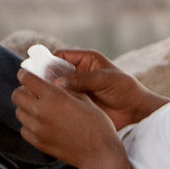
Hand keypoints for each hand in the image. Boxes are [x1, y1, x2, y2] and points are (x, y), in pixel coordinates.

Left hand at [12, 71, 122, 168]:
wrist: (99, 153)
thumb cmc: (96, 124)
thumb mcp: (83, 98)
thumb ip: (64, 88)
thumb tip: (52, 82)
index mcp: (53, 96)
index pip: (26, 79)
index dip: (25, 74)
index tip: (26, 75)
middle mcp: (41, 111)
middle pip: (17, 95)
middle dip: (23, 90)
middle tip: (33, 92)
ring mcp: (37, 129)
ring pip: (19, 112)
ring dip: (26, 107)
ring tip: (39, 108)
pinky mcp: (38, 143)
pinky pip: (24, 129)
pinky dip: (29, 124)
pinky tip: (41, 124)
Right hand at [47, 49, 167, 129]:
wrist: (136, 112)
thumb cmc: (125, 89)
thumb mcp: (105, 79)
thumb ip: (83, 79)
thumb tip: (57, 82)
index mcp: (85, 60)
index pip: (60, 56)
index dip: (48, 62)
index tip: (36, 70)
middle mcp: (78, 73)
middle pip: (54, 71)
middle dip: (44, 78)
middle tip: (33, 86)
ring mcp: (77, 89)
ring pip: (56, 88)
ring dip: (48, 92)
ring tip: (38, 98)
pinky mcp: (77, 104)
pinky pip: (61, 102)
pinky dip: (54, 104)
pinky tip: (48, 109)